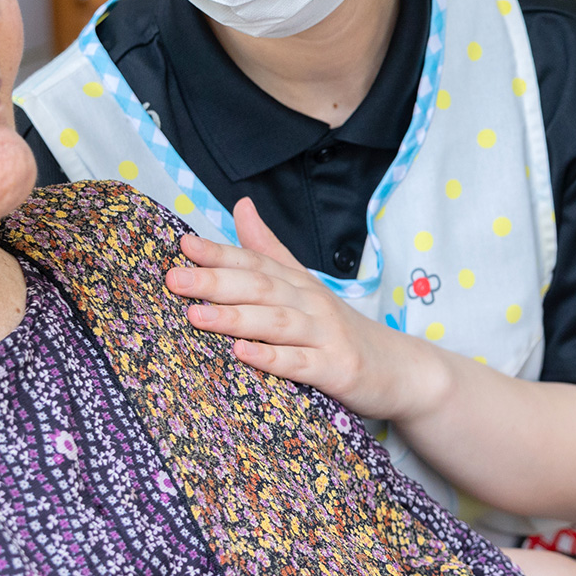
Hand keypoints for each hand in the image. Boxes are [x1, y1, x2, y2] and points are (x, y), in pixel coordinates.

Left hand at [167, 197, 440, 419]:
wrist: (400, 369)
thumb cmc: (340, 330)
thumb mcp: (305, 286)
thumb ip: (269, 250)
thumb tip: (240, 206)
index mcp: (298, 283)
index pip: (256, 261)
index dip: (219, 252)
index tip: (183, 245)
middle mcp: (311, 303)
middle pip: (261, 286)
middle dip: (216, 281)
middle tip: (175, 278)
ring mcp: (325, 336)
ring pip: (276, 322)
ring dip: (235, 317)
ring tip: (196, 315)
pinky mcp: (337, 369)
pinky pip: (301, 364)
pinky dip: (272, 358)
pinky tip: (243, 354)